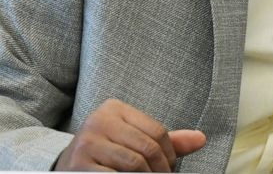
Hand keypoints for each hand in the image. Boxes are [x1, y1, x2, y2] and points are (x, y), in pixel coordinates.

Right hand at [55, 98, 205, 171]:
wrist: (65, 167)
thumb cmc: (106, 153)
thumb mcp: (133, 139)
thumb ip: (166, 140)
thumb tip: (201, 139)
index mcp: (114, 109)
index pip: (157, 131)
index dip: (170, 153)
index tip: (170, 166)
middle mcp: (98, 121)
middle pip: (147, 147)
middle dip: (161, 168)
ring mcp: (86, 143)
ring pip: (134, 163)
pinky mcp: (78, 165)